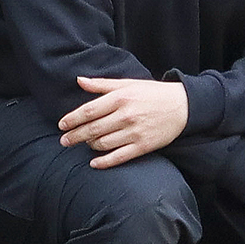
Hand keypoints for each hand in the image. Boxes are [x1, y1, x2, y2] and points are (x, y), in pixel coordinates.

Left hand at [60, 74, 189, 166]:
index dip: (72, 119)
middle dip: (74, 136)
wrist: (183, 106)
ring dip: (90, 146)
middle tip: (64, 141)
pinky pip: (118, 157)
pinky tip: (94, 163)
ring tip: (85, 144)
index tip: (62, 125)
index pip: (88, 111)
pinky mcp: (143, 146)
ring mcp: (134, 132)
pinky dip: (103, 162)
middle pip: (92, 129)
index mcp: (120, 98)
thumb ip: (102, 84)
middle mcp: (126, 115)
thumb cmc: (152, 93)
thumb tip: (79, 80)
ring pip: (103, 144)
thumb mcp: (128, 83)